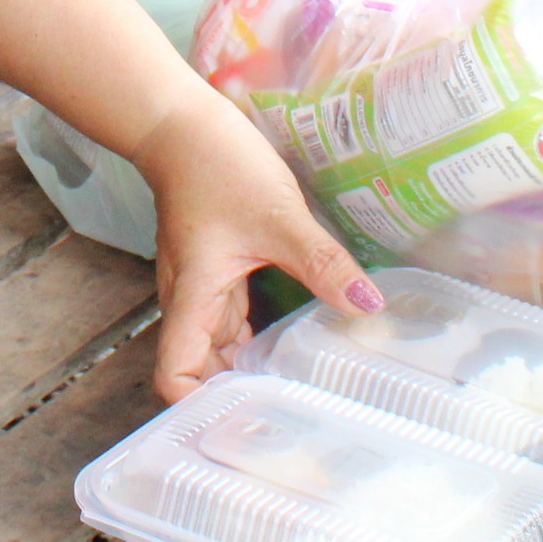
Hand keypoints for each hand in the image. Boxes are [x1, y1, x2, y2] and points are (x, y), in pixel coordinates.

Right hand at [136, 91, 385, 401]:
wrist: (182, 123)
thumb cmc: (216, 166)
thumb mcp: (278, 216)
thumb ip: (323, 263)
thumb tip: (367, 305)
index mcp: (193, 299)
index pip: (174, 376)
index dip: (200, 406)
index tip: (250, 418)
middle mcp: (191, 301)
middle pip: (200, 371)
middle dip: (236, 396)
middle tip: (292, 414)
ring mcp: (202, 286)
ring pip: (218, 346)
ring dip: (248, 367)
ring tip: (300, 385)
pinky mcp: (215, 268)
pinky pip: (230, 318)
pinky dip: (255, 336)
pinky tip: (293, 336)